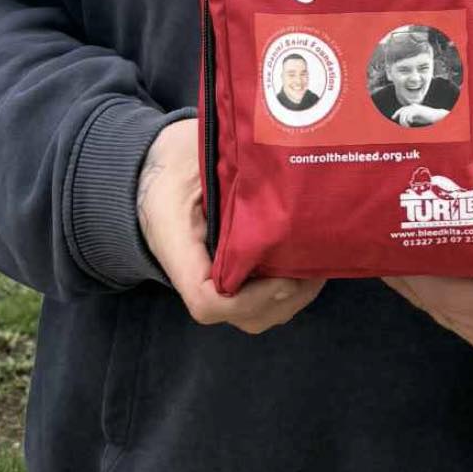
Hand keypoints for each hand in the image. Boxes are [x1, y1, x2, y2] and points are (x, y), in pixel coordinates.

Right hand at [137, 119, 324, 332]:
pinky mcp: (228, 273)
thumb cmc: (175, 158)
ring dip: (290, 298)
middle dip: (283, 298)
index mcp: (176, 245)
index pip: (208, 301)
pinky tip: (306, 261)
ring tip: (317, 265)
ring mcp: (211, 278)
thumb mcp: (193, 156)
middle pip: (241, 315)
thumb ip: (227, 175)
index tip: (286, 275)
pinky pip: (256, 299)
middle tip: (315, 268)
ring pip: (254, 314)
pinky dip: (284, 290)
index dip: (250, 299)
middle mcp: (192, 272)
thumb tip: (277, 180)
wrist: (155, 166)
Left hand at [383, 89, 472, 357]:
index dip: (410, 251)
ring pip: (431, 303)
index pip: (444, 283)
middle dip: (401, 254)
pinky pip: (444, 308)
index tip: (385, 217)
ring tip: (379, 224)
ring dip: (409, 267)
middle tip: (371, 212)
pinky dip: (428, 278)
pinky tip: (406, 244)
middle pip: (429, 294)